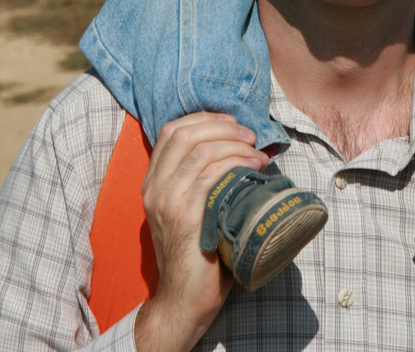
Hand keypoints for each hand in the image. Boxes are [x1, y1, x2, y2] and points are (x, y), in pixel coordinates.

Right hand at [134, 112, 269, 351]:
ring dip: (236, 146)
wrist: (183, 298)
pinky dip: (236, 165)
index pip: (171, 131)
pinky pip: (211, 176)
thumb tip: (235, 144)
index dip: (204, 118)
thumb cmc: (196, 250)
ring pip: (202, 150)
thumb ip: (196, 178)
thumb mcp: (186, 208)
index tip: (231, 122)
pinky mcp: (186, 217)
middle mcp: (155, 188)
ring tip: (258, 154)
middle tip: (250, 136)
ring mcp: (168, 202)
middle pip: (187, 134)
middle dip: (224, 127)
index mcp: (152, 182)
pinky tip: (254, 169)